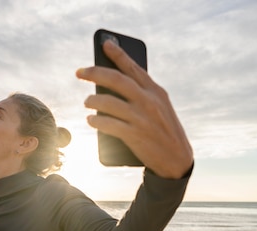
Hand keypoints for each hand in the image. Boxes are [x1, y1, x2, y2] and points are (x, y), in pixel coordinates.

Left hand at [76, 40, 193, 178]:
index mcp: (156, 91)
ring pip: (108, 102)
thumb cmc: (164, 131)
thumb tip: (113, 84)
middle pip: (116, 80)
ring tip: (86, 101)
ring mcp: (141, 118)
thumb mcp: (160, 107)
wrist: (177, 160)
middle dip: (94, 72)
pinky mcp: (134, 135)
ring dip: (92, 100)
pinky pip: (108, 124)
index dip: (118, 54)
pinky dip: (96, 120)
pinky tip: (91, 120)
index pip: (134, 67)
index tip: (105, 43)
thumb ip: (143, 94)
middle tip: (79, 72)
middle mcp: (149, 101)